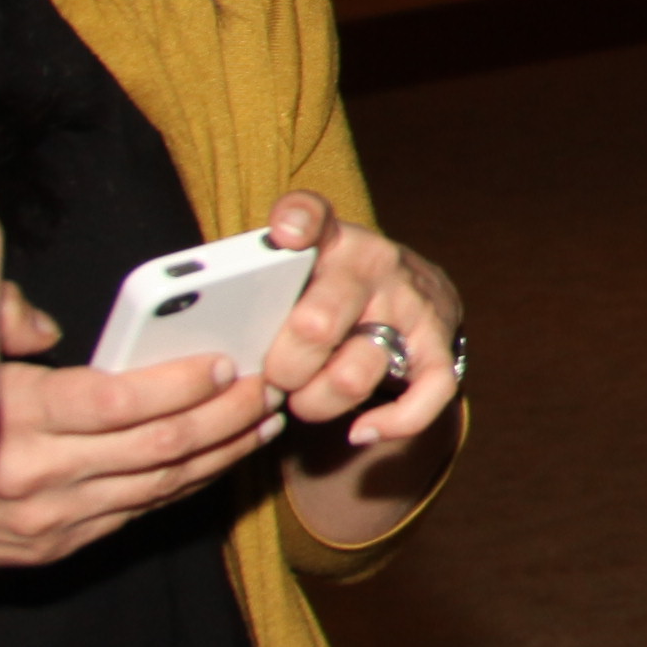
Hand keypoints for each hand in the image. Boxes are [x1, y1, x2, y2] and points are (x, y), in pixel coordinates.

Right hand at [0, 283, 274, 565]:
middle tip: (274, 382)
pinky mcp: (57, 547)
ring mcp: (50, 520)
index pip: (116, 402)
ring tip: (267, 418)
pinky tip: (220, 458)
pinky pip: (141, 513)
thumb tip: (47, 324)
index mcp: (10, 419)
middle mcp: (36, 476)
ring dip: (222, 450)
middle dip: (227, 414)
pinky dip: (189, 482)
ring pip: (160, 485)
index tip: (226, 359)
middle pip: (157, 447)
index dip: (179, 383)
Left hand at [245, 197, 467, 458]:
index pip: (312, 215)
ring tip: (305, 401)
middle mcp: (372, 265)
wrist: (410, 296)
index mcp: (326, 240)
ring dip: (319, 403)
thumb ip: (258, 290)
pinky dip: (393, 422)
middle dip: (282, 368)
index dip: (298, 222)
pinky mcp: (440, 345)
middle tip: (271, 376)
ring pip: (356, 373)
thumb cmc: (325, 294)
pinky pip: (428, 393)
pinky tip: (361, 431)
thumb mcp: (295, 274)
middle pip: (317, 324)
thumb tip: (207, 339)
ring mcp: (409, 305)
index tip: (284, 236)